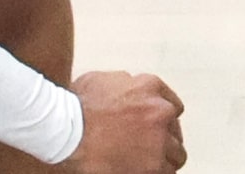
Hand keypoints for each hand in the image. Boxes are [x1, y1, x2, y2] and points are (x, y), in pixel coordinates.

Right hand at [64, 70, 185, 173]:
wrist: (67, 132)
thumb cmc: (76, 106)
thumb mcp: (99, 80)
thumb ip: (122, 82)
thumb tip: (129, 86)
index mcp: (149, 87)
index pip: (172, 104)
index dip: (162, 117)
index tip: (156, 125)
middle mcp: (160, 111)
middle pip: (175, 130)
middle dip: (163, 136)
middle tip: (147, 144)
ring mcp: (159, 140)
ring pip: (177, 154)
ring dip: (164, 156)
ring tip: (147, 160)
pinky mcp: (155, 166)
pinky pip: (167, 173)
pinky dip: (156, 171)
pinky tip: (142, 169)